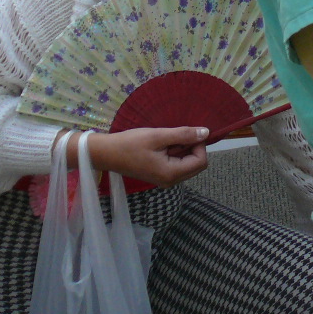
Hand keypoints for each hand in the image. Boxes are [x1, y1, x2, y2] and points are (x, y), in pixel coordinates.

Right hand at [81, 126, 209, 186]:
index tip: (187, 133)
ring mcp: (165, 180)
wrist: (106, 153)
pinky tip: (164, 146)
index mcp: (171, 174)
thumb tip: (206, 132)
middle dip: (193, 148)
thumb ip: (184, 135)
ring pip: (188, 164)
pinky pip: (178, 165)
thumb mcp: (159, 135)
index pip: (201, 161)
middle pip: (197, 165)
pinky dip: (177, 154)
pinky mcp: (160, 176)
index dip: (199, 145)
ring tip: (167, 141)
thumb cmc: (131, 143)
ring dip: (184, 150)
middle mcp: (170, 181)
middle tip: (176, 137)